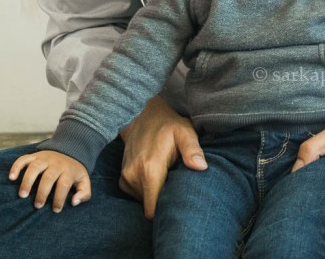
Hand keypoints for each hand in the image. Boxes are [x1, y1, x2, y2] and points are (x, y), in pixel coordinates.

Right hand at [9, 150, 90, 211]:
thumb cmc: (73, 171)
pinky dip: (16, 167)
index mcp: (68, 170)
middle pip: (49, 177)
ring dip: (27, 181)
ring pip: (35, 167)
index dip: (60, 198)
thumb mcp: (84, 180)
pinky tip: (11, 178)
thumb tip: (74, 202)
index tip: (55, 210)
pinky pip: (23, 159)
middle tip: (37, 205)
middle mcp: (56, 163)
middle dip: (42, 192)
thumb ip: (84, 193)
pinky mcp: (34, 156)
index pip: (64, 185)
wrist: (71, 149)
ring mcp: (44, 158)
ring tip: (22, 195)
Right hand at [118, 95, 206, 218]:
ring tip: (168, 175)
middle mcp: (133, 176)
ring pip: (144, 200)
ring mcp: (125, 178)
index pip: (153, 208)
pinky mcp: (122, 178)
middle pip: (150, 205)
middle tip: (178, 184)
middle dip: (164, 199)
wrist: (145, 114)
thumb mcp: (185, 132)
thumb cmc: (170, 125)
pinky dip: (148, 189)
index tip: (179, 204)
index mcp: (149, 169)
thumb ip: (192, 150)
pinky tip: (159, 175)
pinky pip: (137, 194)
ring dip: (156, 192)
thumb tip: (201, 167)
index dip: (167, 210)